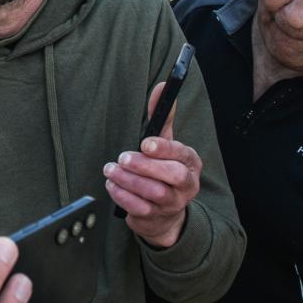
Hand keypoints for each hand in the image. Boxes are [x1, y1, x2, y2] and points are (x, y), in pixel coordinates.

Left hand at [104, 81, 202, 248]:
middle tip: (122, 158)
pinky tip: (111, 184)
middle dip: (145, 166)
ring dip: (128, 180)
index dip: (164, 149)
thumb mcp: (166, 143)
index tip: (145, 144)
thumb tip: (162, 85)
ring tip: (111, 170)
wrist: (165, 212)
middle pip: (172, 176)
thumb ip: (163, 116)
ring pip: (153, 193)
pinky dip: (122, 196)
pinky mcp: (156, 217)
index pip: (182, 154)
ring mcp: (173, 203)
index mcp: (191, 162)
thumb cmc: (164, 170)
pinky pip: (139, 209)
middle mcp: (187, 184)